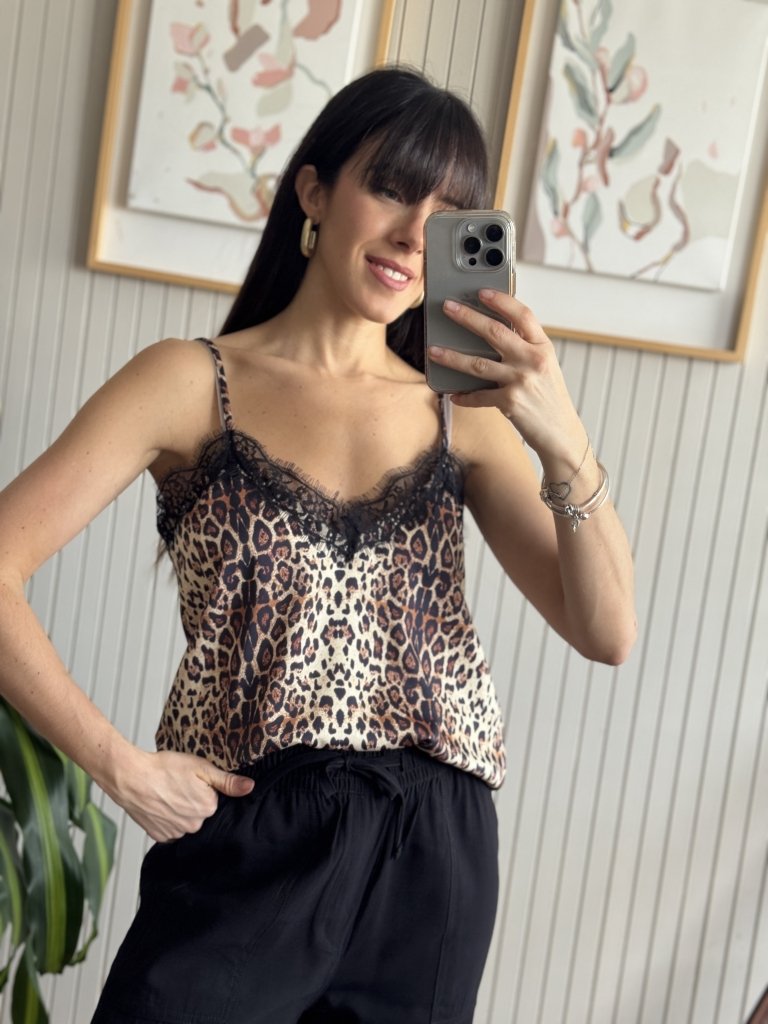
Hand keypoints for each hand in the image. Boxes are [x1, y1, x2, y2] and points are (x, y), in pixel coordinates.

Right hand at [108, 748, 254, 842]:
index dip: (204, 789)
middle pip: (200, 814)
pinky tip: (160, 806)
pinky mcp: (159, 836)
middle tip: (178, 786)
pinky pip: (170, 831)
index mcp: (208, 808)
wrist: (131, 777)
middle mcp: (194, 825)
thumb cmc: (165, 768)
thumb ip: (227, 781)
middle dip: (193, 801)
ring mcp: (175, 833)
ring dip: (180, 812)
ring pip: (185, 823)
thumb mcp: (201, 768)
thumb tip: (250, 787)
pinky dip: (167, 820)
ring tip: (167, 794)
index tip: (192, 781)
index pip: (214, 801)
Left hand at [427, 290, 584, 462]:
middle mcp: (533, 360)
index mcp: (543, 346)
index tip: (482, 291)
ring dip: (451, 357)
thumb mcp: (545, 366)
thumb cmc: (549, 398)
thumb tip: (490, 332)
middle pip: (494, 332)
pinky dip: (464, 396)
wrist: (561, 433)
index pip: (522, 314)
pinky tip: (453, 394)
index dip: (501, 300)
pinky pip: (478, 396)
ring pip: (478, 363)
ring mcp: (521, 380)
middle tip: (448, 307)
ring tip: (433, 351)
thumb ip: (525, 348)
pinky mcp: (510, 402)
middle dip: (467, 317)